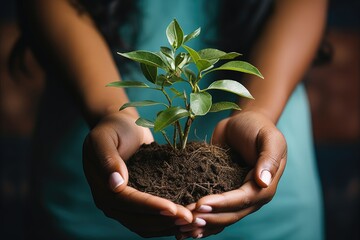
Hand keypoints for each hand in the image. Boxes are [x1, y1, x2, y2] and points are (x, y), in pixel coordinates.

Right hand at [83, 112, 192, 237]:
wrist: (122, 126)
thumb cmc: (113, 128)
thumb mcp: (104, 138)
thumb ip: (108, 159)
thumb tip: (115, 185)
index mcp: (102, 188)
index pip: (127, 203)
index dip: (150, 207)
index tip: (173, 209)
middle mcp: (112, 202)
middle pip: (138, 220)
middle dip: (164, 221)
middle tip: (191, 219)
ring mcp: (125, 206)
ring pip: (146, 226)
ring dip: (169, 226)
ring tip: (193, 222)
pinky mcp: (138, 203)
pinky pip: (152, 220)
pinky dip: (168, 222)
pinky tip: (187, 219)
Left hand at [175, 111, 286, 238]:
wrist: (242, 123)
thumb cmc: (258, 128)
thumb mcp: (269, 138)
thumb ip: (269, 159)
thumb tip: (263, 182)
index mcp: (264, 187)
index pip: (242, 200)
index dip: (221, 205)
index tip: (200, 204)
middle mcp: (250, 197)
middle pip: (230, 214)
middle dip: (208, 218)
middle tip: (186, 219)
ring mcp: (234, 196)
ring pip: (220, 217)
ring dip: (202, 224)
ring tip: (181, 228)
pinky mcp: (221, 190)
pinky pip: (212, 209)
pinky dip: (200, 217)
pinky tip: (184, 224)